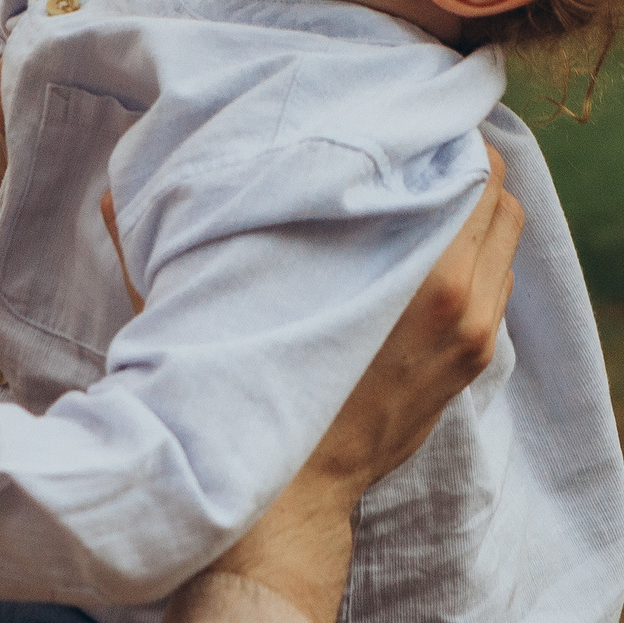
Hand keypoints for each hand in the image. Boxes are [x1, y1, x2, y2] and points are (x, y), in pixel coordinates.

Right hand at [207, 143, 525, 622]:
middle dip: (467, 165)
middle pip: (501, 199)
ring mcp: (474, 339)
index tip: (413, 116)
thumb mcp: (213, 313)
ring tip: (426, 190)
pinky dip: (475, 256)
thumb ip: (171, 242)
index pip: (472, 174)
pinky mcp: (472, 366)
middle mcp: (463, 306)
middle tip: (420, 144)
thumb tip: (118, 191)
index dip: (446, 136)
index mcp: (423, 282)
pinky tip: (426, 247)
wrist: (290, 507)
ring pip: (505, 243)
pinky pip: (495, 287)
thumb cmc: (256, 405)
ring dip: (476, 211)